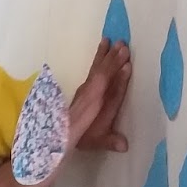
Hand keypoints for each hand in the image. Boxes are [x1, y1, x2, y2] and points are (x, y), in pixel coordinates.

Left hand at [0, 40, 131, 186]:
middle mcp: (55, 133)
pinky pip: (80, 103)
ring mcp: (56, 128)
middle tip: (122, 49)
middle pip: (83, 100)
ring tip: (117, 49)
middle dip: (102, 75)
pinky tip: (106, 73)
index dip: (91, 102)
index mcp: (51, 150)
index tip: (106, 80)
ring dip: (100, 73)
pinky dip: (94, 86)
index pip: (75, 122)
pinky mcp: (59, 129)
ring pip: (82, 97)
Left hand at [71, 38, 130, 153]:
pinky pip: (94, 69)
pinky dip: (99, 58)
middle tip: (123, 45)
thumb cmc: (82, 138)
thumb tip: (125, 146)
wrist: (60, 133)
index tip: (127, 66)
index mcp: (95, 107)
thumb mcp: (96, 141)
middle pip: (103, 75)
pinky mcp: (85, 87)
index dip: (119, 80)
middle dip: (113, 61)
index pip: (109, 91)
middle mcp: (90, 95)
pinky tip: (103, 49)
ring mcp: (86, 89)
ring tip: (112, 40)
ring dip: (106, 55)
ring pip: (97, 69)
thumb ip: (110, 141)